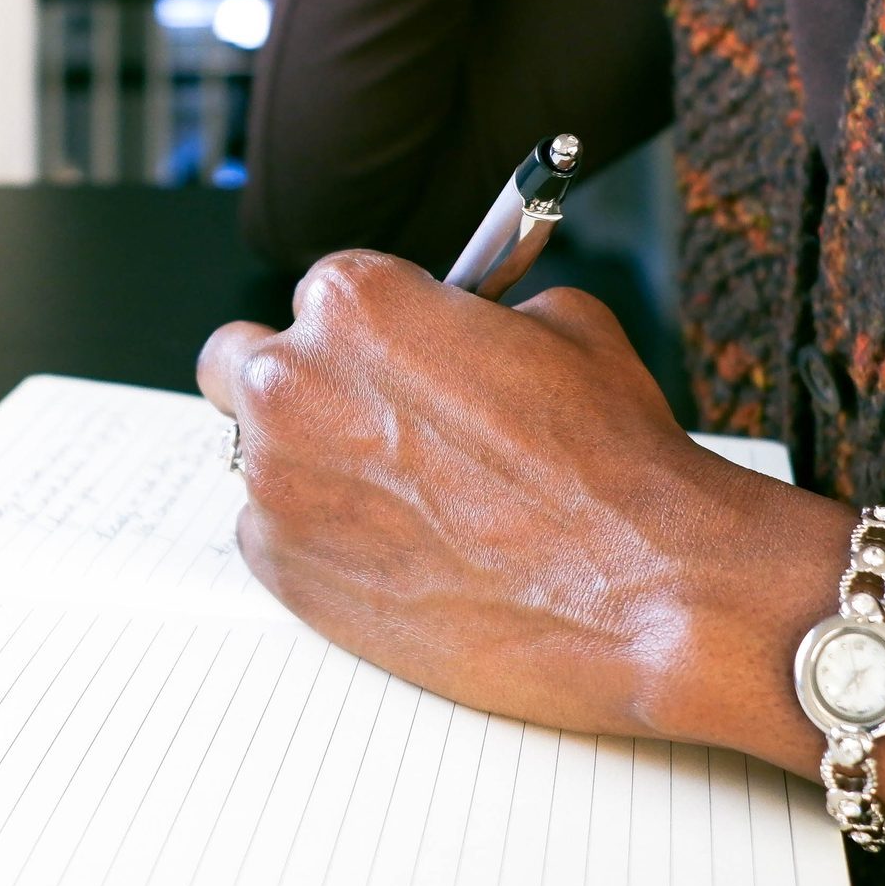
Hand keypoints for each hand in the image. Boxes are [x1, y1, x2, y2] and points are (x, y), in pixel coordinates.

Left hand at [196, 250, 847, 747]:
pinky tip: (395, 555)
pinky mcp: (282, 569)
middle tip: (351, 420)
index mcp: (351, 301)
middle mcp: (293, 381)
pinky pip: (271, 537)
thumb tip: (453, 324)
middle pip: (239, 364)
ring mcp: (276, 480)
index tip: (388, 362)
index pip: (318, 296)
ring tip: (398, 504)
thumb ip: (468, 313)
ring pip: (256, 457)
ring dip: (308, 469)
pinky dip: (317, 542)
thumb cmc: (611, 460)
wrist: (645, 590)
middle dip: (294, 385)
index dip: (362, 333)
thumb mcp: (559, 324)